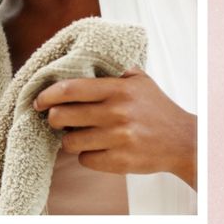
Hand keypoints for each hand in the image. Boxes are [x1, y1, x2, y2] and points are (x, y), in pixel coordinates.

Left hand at [33, 68, 196, 188]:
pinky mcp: (120, 161)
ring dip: (69, 140)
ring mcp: (118, 139)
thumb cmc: (156, 109)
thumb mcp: (139, 80)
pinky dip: (87, 156)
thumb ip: (111, 70)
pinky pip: (85, 160)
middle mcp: (117, 113)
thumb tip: (77, 62)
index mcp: (118, 90)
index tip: (38, 100)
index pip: (69, 89)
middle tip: (57, 119)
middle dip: (53, 119)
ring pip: (70, 142)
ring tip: (80, 135)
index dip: (47, 95)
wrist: (184, 142)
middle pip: (61, 117)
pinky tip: (98, 149)